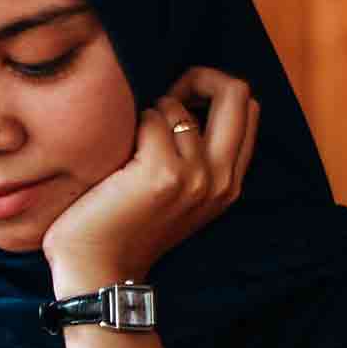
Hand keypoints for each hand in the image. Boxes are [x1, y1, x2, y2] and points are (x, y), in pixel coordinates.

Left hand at [41, 67, 259, 296]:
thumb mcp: (175, 195)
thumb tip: (184, 97)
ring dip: (150, 113)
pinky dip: (131, 126)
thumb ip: (194, 157)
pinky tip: (116, 155)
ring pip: (180, 107)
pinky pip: (151, 119)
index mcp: (230, 184)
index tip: (180, 102)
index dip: (215, 91)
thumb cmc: (123, 227)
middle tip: (166, 94)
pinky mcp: (163, 173)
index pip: (249, 110)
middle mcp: (221, 179)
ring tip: (128, 147)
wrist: (97, 270)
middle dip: (201, 77)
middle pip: (239, 93)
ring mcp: (196, 176)